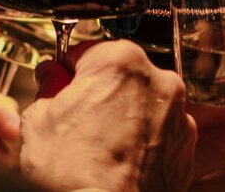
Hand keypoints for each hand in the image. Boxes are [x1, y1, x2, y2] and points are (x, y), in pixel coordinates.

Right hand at [19, 41, 196, 191]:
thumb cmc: (74, 174)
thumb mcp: (38, 120)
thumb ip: (48, 87)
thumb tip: (51, 78)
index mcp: (121, 60)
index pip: (85, 50)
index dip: (67, 71)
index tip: (59, 86)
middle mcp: (159, 81)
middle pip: (119, 76)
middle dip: (98, 93)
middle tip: (75, 123)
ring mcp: (178, 116)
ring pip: (141, 104)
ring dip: (123, 117)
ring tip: (97, 148)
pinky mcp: (186, 148)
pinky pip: (158, 133)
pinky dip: (142, 142)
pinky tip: (119, 161)